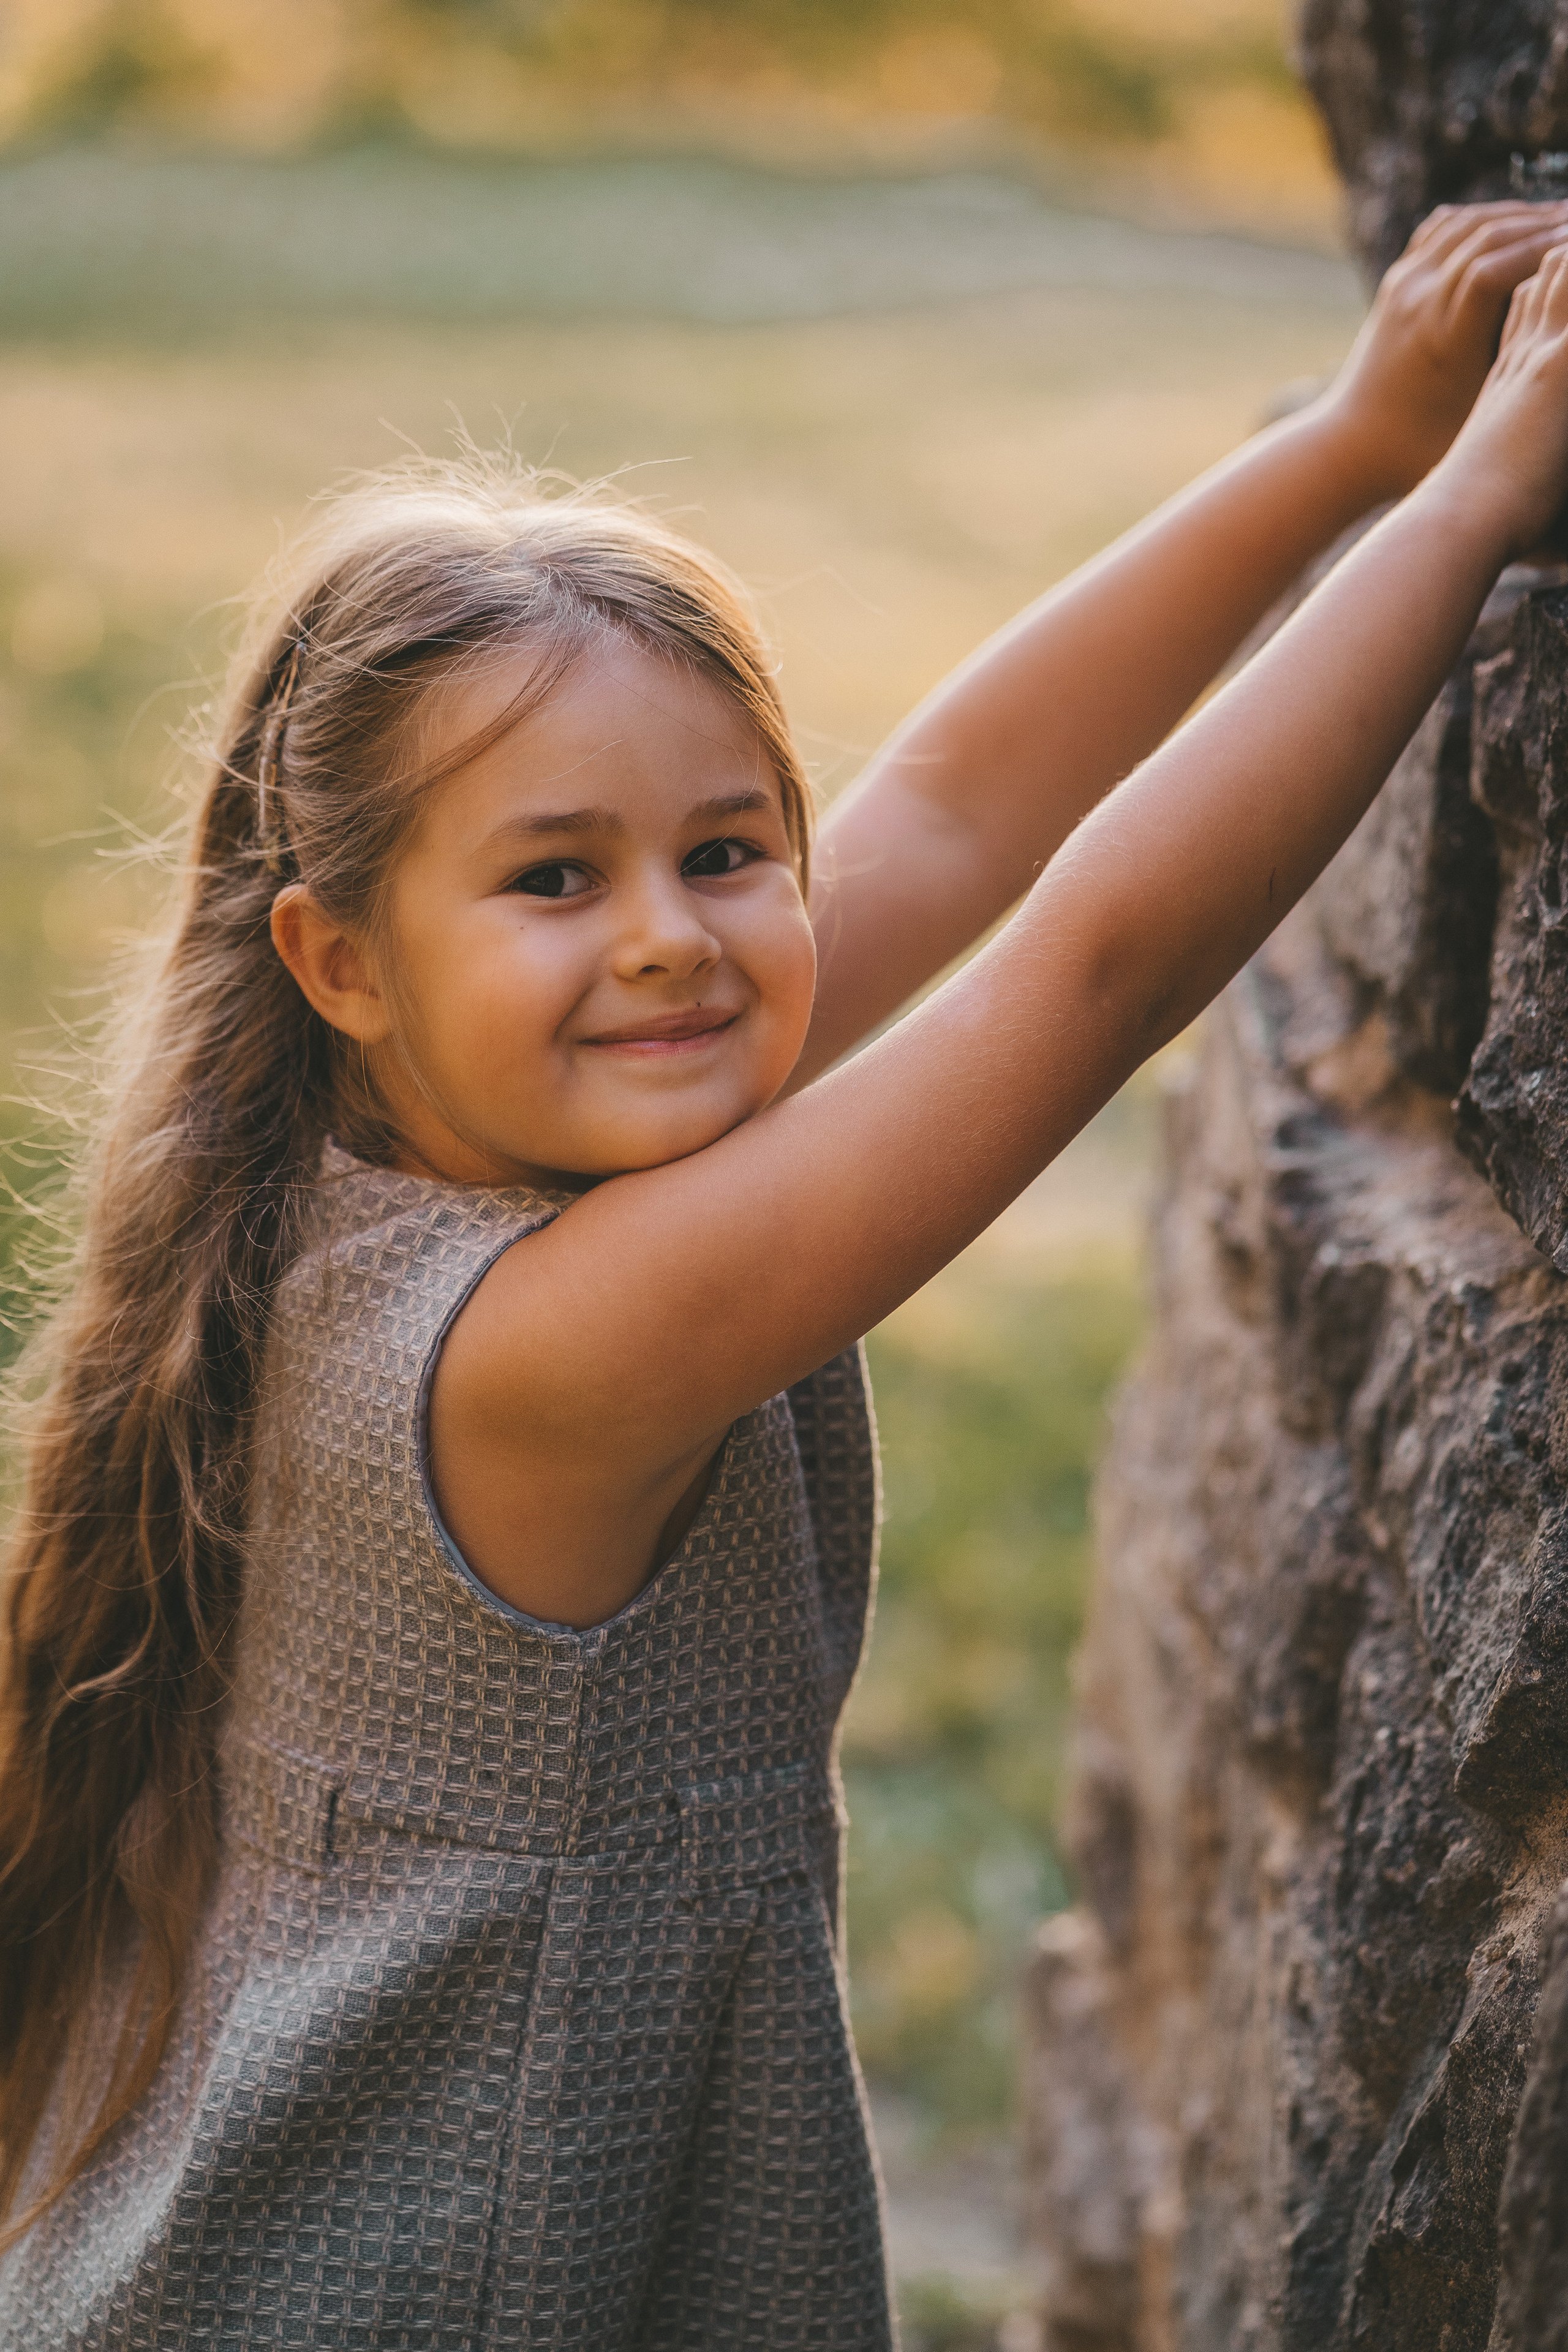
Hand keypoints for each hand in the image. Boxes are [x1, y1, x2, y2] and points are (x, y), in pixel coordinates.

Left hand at [1322, 201, 1567, 500]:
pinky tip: (1509, 219)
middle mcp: (1420, 301)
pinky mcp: (1397, 280)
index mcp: (1442, 338)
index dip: (1541, 249)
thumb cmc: (1418, 446)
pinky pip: (1443, 228)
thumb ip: (1516, 385)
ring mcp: (1404, 285)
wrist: (1350, 442)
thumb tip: (1554, 347)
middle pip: (1487, 237)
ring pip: (1467, 225)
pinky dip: (1481, 217)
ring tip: (1557, 216)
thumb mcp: (1476, 423)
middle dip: (1541, 223)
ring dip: (1516, 214)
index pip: (1493, 270)